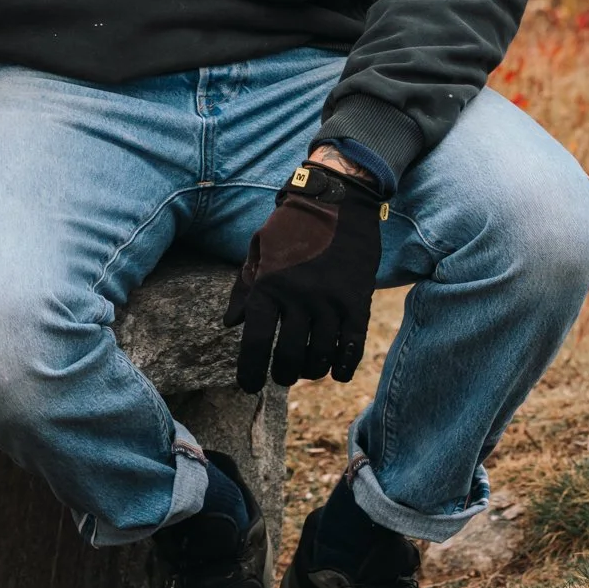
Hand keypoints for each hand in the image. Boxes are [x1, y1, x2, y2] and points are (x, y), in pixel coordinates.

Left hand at [223, 157, 385, 391]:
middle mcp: (298, 297)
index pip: (257, 342)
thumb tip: (230, 324)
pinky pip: (351, 347)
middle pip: (289, 356)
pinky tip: (334, 371)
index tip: (248, 386)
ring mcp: (330, 301)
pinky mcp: (357, 302)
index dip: (250, 371)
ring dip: (311, 370)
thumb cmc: (291, 227)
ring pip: (320, 355)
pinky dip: (342, 366)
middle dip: (282, 374)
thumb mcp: (258, 250)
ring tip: (305, 369)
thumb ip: (243, 288)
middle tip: (280, 376)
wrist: (337, 201)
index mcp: (268, 285)